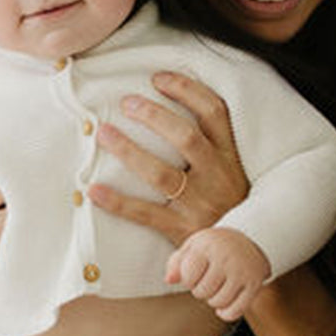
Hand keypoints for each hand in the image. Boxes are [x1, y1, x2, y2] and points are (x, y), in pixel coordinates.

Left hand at [89, 70, 248, 245]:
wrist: (242, 257)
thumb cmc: (232, 209)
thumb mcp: (235, 174)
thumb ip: (214, 148)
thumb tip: (174, 111)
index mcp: (231, 158)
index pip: (215, 113)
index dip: (187, 91)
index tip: (158, 78)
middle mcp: (217, 177)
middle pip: (186, 137)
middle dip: (155, 116)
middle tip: (127, 103)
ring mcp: (199, 205)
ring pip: (161, 174)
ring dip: (130, 151)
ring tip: (103, 133)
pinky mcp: (181, 231)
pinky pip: (145, 214)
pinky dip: (118, 202)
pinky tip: (93, 190)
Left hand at [166, 227, 268, 321]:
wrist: (250, 239)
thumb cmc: (214, 246)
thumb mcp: (193, 247)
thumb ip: (176, 262)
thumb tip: (169, 280)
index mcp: (208, 246)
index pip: (188, 277)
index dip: (188, 279)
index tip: (195, 272)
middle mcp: (226, 258)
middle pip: (202, 292)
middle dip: (200, 290)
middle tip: (208, 280)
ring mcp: (242, 271)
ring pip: (218, 303)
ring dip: (214, 301)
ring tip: (217, 288)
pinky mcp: (254, 284)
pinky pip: (235, 311)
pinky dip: (226, 314)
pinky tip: (223, 307)